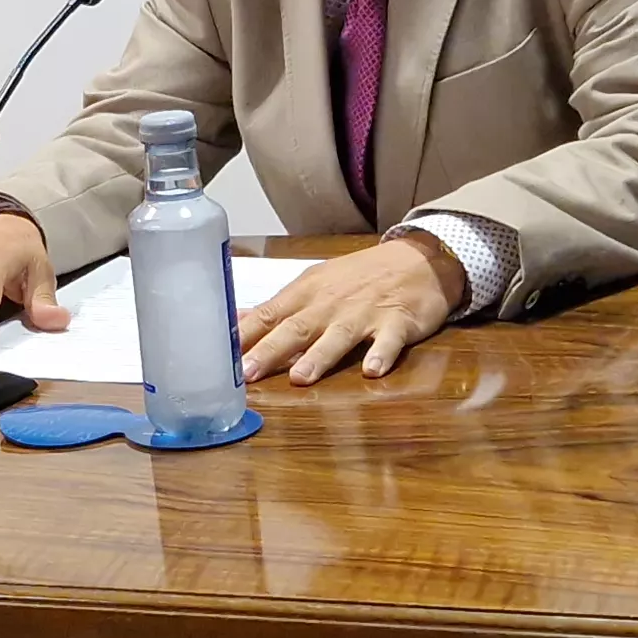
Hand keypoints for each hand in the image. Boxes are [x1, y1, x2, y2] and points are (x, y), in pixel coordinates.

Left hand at [236, 235, 463, 384]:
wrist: (418, 259)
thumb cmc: (360, 276)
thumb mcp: (315, 285)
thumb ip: (279, 309)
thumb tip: (236, 321)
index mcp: (307, 294)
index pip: (269, 314)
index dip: (245, 336)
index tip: (220, 356)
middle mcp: (331, 303)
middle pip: (297, 328)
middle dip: (271, 350)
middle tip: (248, 373)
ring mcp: (365, 312)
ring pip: (339, 335)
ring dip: (319, 356)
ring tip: (300, 377)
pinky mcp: (398, 321)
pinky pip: (390, 340)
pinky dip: (381, 353)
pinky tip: (372, 370)